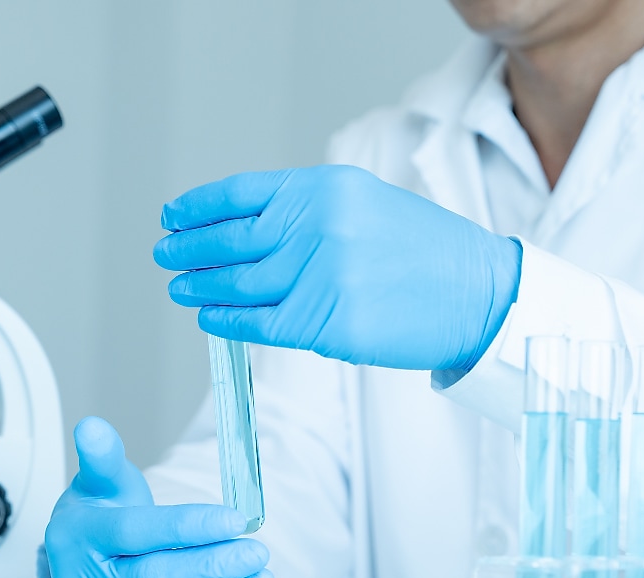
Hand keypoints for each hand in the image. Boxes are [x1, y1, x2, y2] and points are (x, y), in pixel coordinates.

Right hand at [44, 417, 273, 577]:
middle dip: (212, 567)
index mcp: (81, 537)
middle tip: (255, 553)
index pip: (136, 533)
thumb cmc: (99, 518)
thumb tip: (93, 426)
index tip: (234, 520)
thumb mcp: (100, 482)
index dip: (188, 527)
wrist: (79, 564)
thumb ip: (103, 456)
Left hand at [155, 165, 520, 370]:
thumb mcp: (366, 206)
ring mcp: (325, 274)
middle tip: (165, 253)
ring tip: (180, 286)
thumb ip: (308, 214)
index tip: (173, 216)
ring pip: (242, 283)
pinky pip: (261, 323)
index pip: (244, 194)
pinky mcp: (330, 322)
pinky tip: (209, 316)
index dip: (200, 206)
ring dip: (202, 284)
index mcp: (328, 188)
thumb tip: (243, 233)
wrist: (478, 293)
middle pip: (234, 239)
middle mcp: (322, 225)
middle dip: (191, 247)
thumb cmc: (423, 252)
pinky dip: (227, 319)